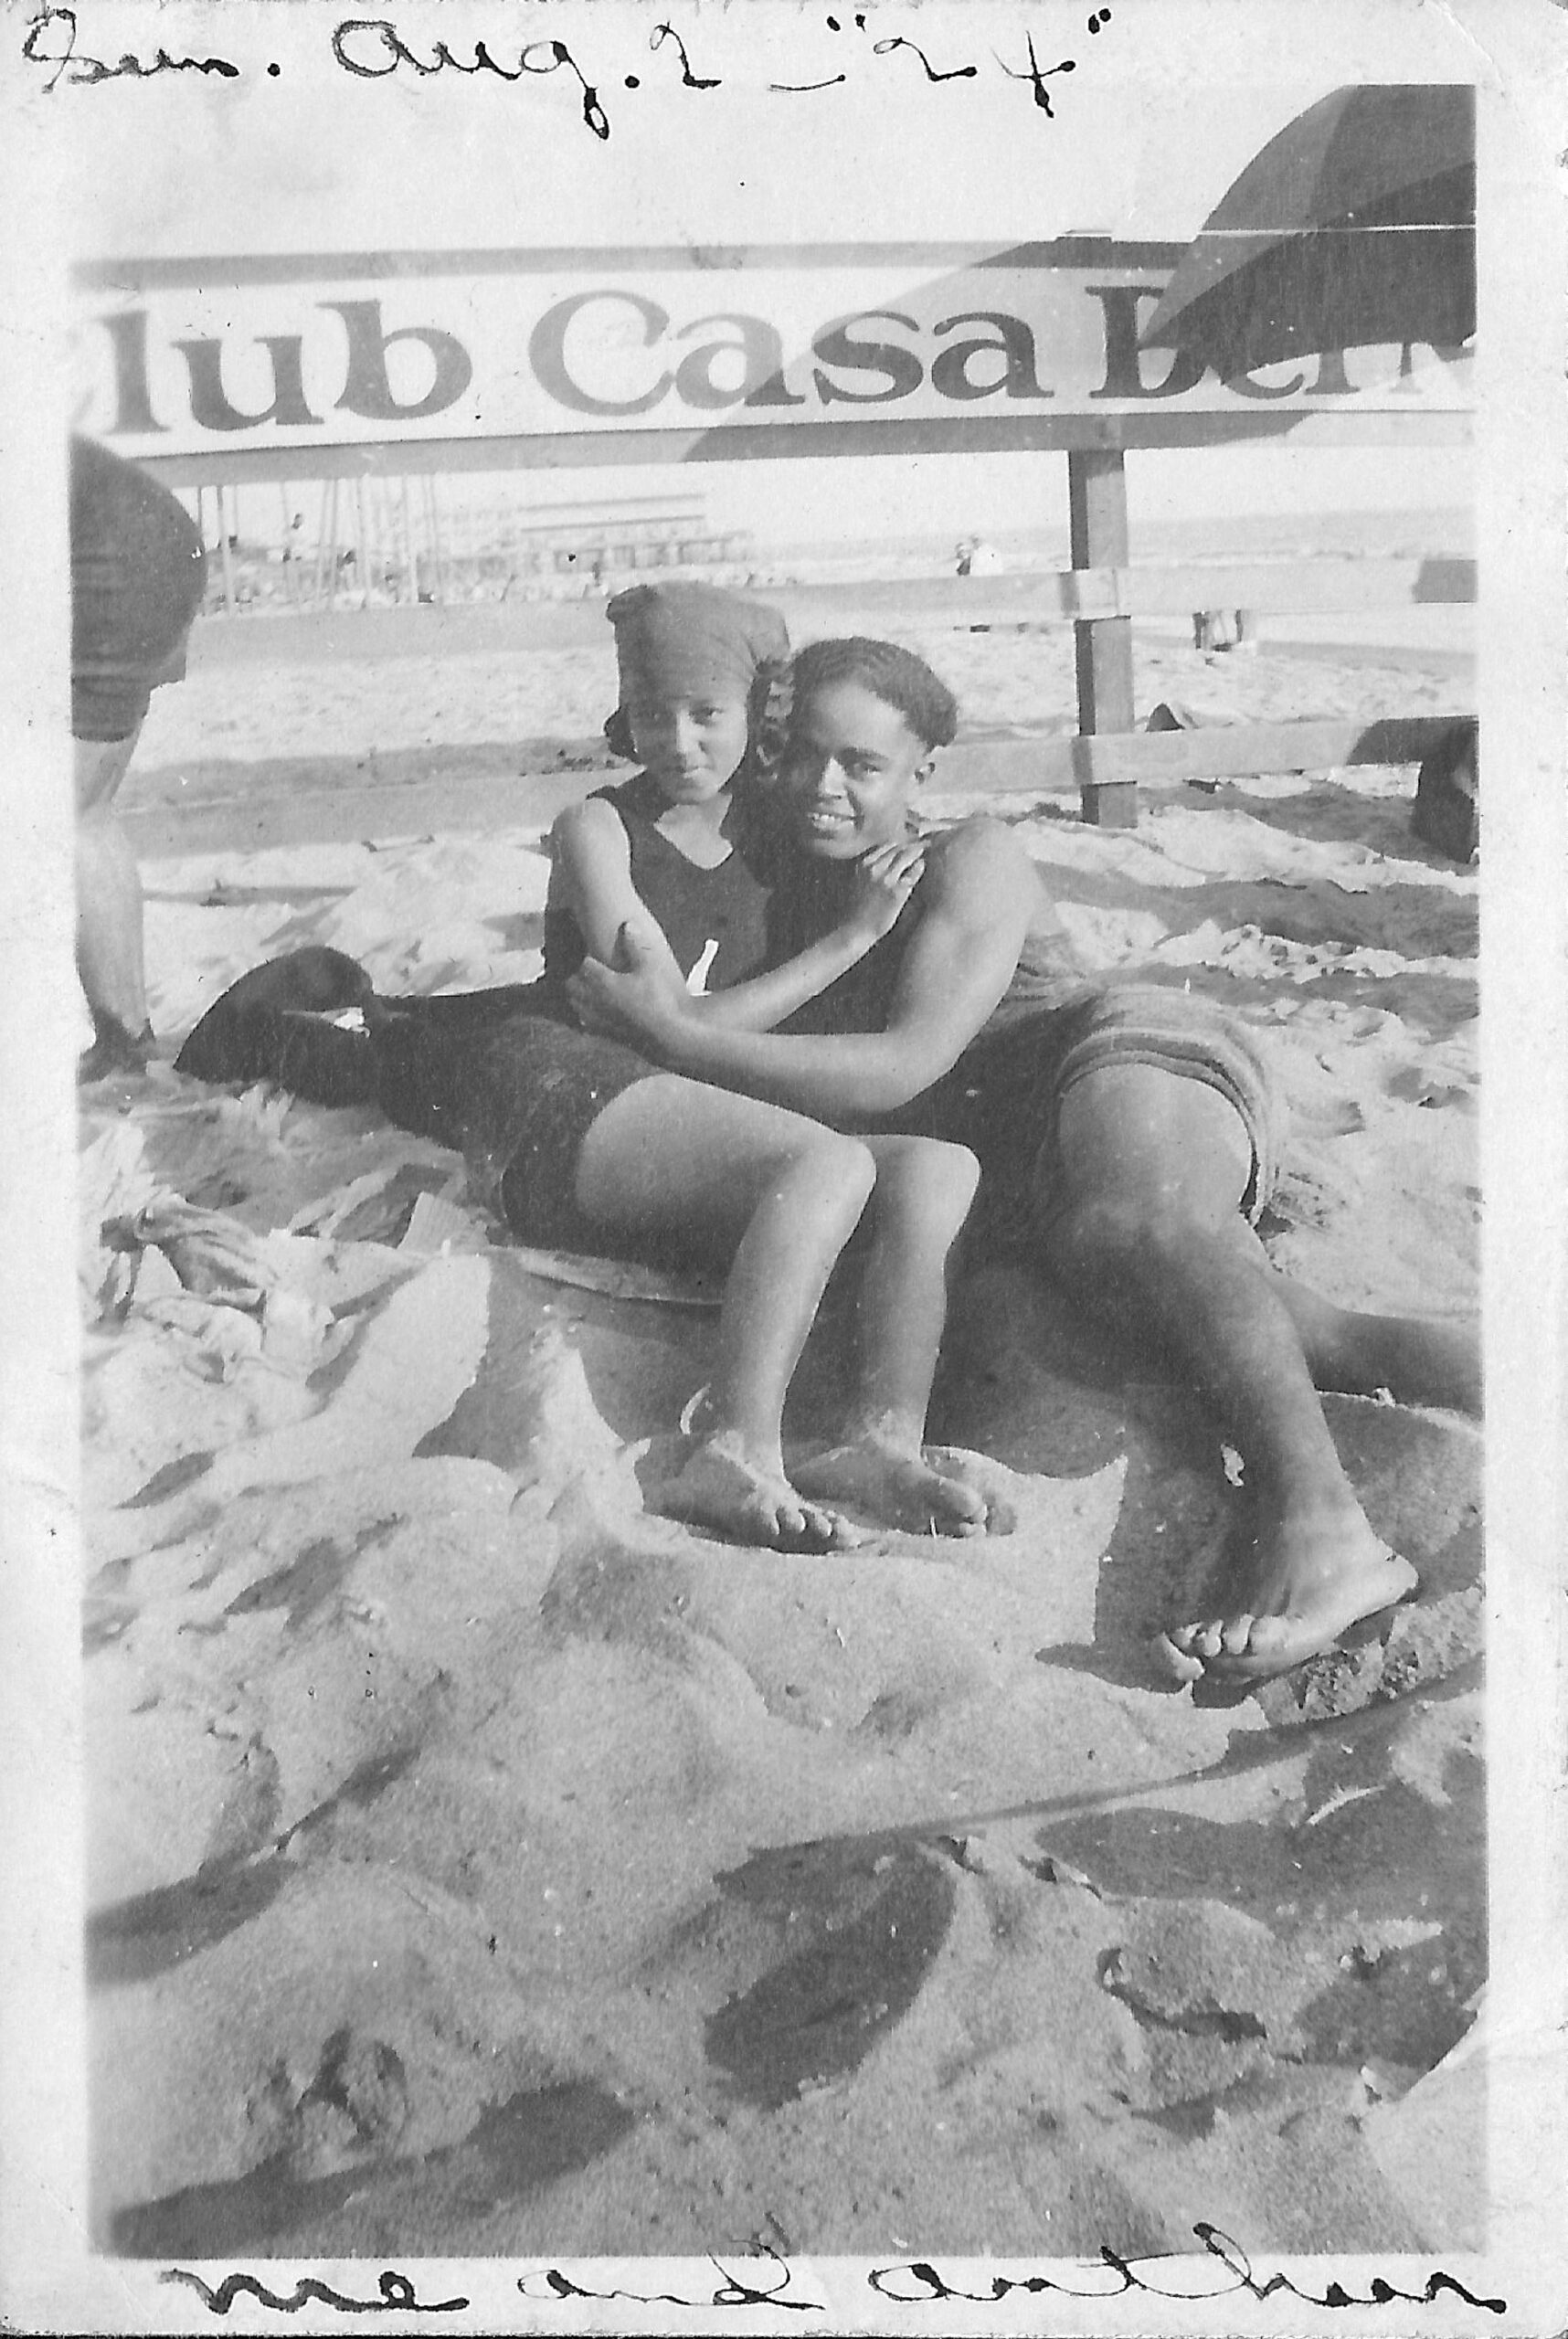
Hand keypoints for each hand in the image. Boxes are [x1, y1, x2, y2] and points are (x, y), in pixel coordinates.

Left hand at [568, 921, 690, 1047]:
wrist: (666, 1036)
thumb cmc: (657, 999)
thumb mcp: (650, 968)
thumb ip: (636, 946)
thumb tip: (628, 925)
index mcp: (601, 981)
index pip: (584, 963)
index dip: (589, 955)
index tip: (594, 951)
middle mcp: (592, 999)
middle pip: (571, 983)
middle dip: (577, 975)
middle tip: (589, 969)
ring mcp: (595, 1018)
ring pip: (574, 1003)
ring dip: (577, 994)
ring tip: (589, 988)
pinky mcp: (601, 1033)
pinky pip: (583, 1021)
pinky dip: (585, 1013)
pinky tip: (597, 1010)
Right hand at [840, 839, 925, 944]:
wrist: (856, 930)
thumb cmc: (858, 908)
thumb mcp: (859, 881)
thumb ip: (872, 868)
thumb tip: (890, 860)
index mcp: (864, 863)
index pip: (887, 845)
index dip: (900, 844)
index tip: (909, 844)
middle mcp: (874, 867)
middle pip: (899, 847)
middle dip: (912, 846)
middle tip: (924, 844)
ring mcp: (886, 878)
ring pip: (907, 855)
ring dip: (918, 853)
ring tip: (927, 852)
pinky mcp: (898, 891)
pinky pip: (914, 873)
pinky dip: (919, 868)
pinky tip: (922, 868)